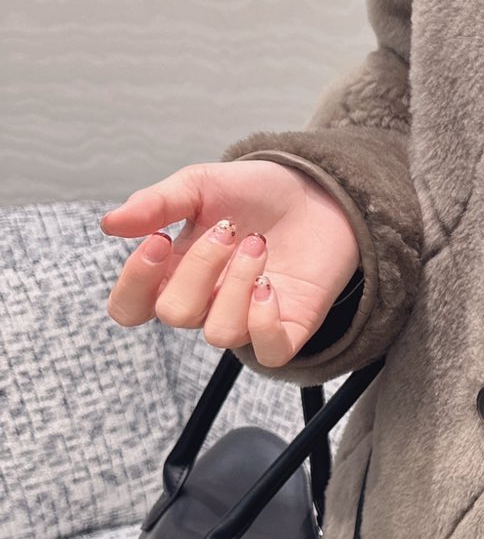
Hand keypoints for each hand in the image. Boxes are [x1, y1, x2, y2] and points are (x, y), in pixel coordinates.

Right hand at [99, 161, 360, 366]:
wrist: (318, 192)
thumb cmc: (254, 194)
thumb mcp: (200, 185)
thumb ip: (156, 204)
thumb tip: (110, 224)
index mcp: (173, 273)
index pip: (130, 307)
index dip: (135, 283)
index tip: (158, 240)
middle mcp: (205, 303)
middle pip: (176, 314)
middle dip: (200, 268)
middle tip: (229, 230)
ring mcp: (246, 320)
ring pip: (221, 334)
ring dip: (237, 284)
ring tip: (258, 245)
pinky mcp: (288, 330)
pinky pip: (268, 353)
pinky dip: (265, 322)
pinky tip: (271, 286)